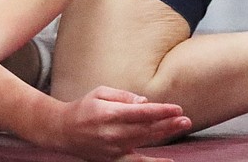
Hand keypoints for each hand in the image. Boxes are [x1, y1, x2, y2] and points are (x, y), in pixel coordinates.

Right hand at [54, 87, 190, 161]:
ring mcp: (113, 148)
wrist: (62, 130)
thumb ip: (123, 96)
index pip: (140, 113)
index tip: (176, 108)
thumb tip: (144, 101)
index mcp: (109, 114)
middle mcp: (112, 133)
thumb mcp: (100, 93)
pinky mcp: (113, 159)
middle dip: (168, 123)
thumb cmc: (83, 108)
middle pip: (146, 128)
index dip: (160, 111)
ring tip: (181, 127)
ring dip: (165, 135)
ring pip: (144, 142)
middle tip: (185, 119)